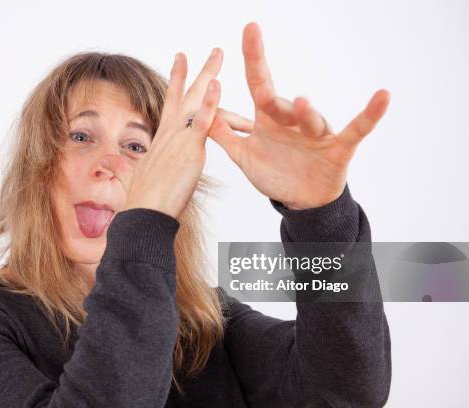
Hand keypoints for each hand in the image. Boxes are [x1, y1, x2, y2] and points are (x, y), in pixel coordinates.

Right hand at [102, 48, 246, 218]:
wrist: (144, 215)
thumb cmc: (139, 201)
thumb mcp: (129, 178)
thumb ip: (119, 166)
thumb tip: (106, 162)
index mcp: (160, 139)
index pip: (170, 103)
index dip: (176, 81)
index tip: (181, 60)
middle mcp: (169, 134)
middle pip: (184, 95)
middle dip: (198, 71)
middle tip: (214, 52)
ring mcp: (179, 139)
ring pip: (195, 101)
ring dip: (207, 75)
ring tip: (219, 54)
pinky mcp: (189, 149)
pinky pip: (201, 121)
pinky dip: (209, 103)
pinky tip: (218, 84)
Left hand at [209, 22, 390, 209]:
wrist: (301, 201)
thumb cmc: (275, 174)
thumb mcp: (244, 157)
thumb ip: (224, 136)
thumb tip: (201, 113)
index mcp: (268, 120)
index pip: (258, 84)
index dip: (252, 58)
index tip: (249, 29)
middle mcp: (292, 120)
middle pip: (277, 98)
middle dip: (262, 73)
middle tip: (252, 43)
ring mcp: (316, 133)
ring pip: (310, 118)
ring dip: (306, 112)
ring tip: (300, 104)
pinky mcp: (338, 148)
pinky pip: (356, 129)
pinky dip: (370, 115)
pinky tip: (383, 97)